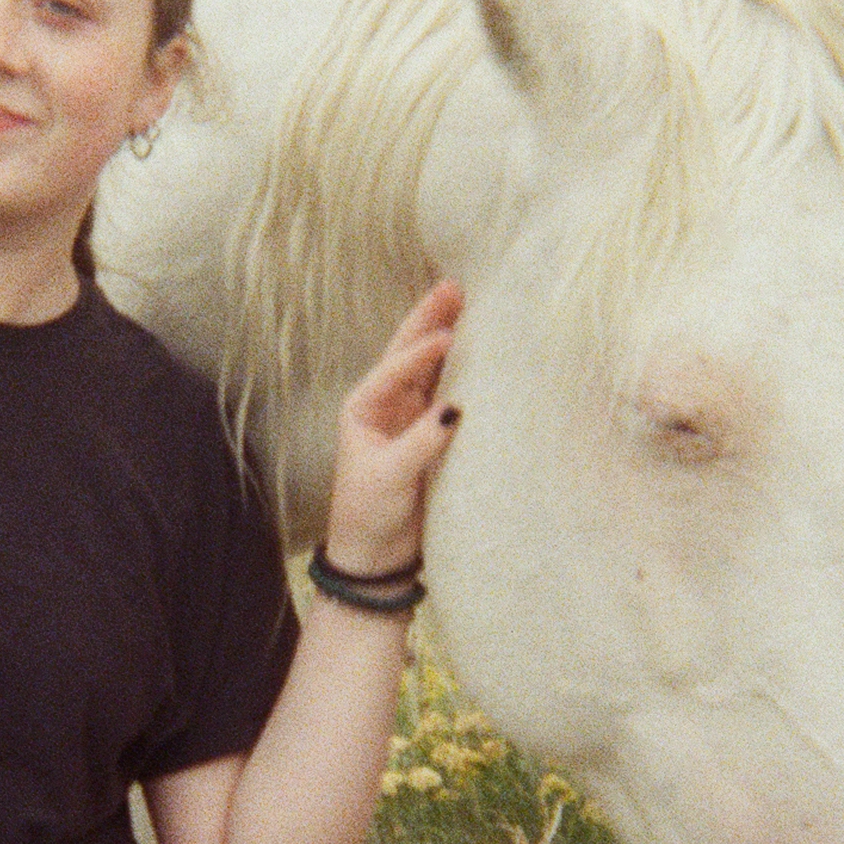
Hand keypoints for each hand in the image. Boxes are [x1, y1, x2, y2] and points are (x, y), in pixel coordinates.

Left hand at [323, 278, 462, 577]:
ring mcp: (409, 417)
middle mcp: (385, 405)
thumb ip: (422, 442)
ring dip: (449, 337)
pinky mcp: (431, 434)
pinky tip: (480, 350)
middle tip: (454, 286)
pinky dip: (463, 370)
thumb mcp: (391, 477)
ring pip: (432, 368)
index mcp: (363, 408)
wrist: (376, 557)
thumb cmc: (369, 514)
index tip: (448, 334)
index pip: (394, 369)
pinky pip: (448, 393)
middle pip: (410, 353)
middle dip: (430, 319)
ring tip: (469, 304)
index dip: (421, 350)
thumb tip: (456, 408)